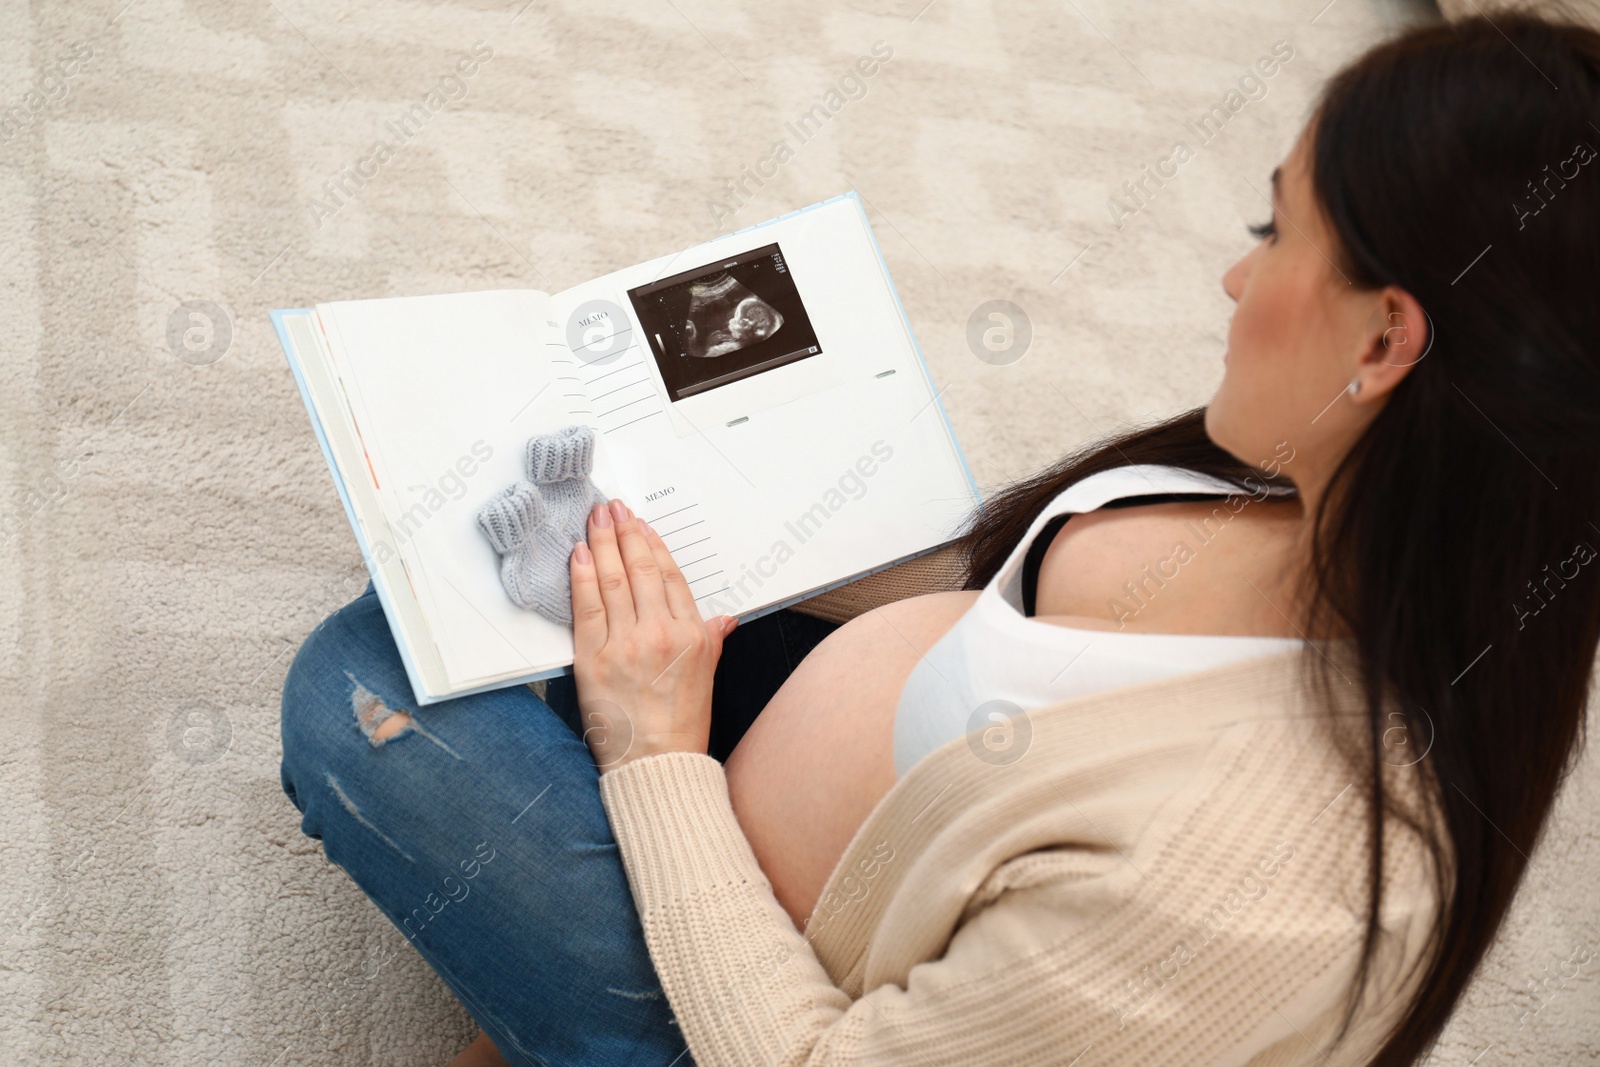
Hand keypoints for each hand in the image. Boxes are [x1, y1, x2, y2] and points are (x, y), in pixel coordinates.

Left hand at [570, 498, 735, 769]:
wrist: (657, 766)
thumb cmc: (682, 726)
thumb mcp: (707, 676)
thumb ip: (713, 639)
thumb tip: (724, 619)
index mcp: (693, 635)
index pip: (669, 577)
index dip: (653, 546)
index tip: (640, 526)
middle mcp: (662, 633)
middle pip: (640, 570)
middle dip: (625, 533)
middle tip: (613, 508)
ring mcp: (627, 644)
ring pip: (613, 580)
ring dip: (602, 543)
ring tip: (594, 520)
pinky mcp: (595, 659)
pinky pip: (587, 606)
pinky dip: (583, 576)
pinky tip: (580, 555)